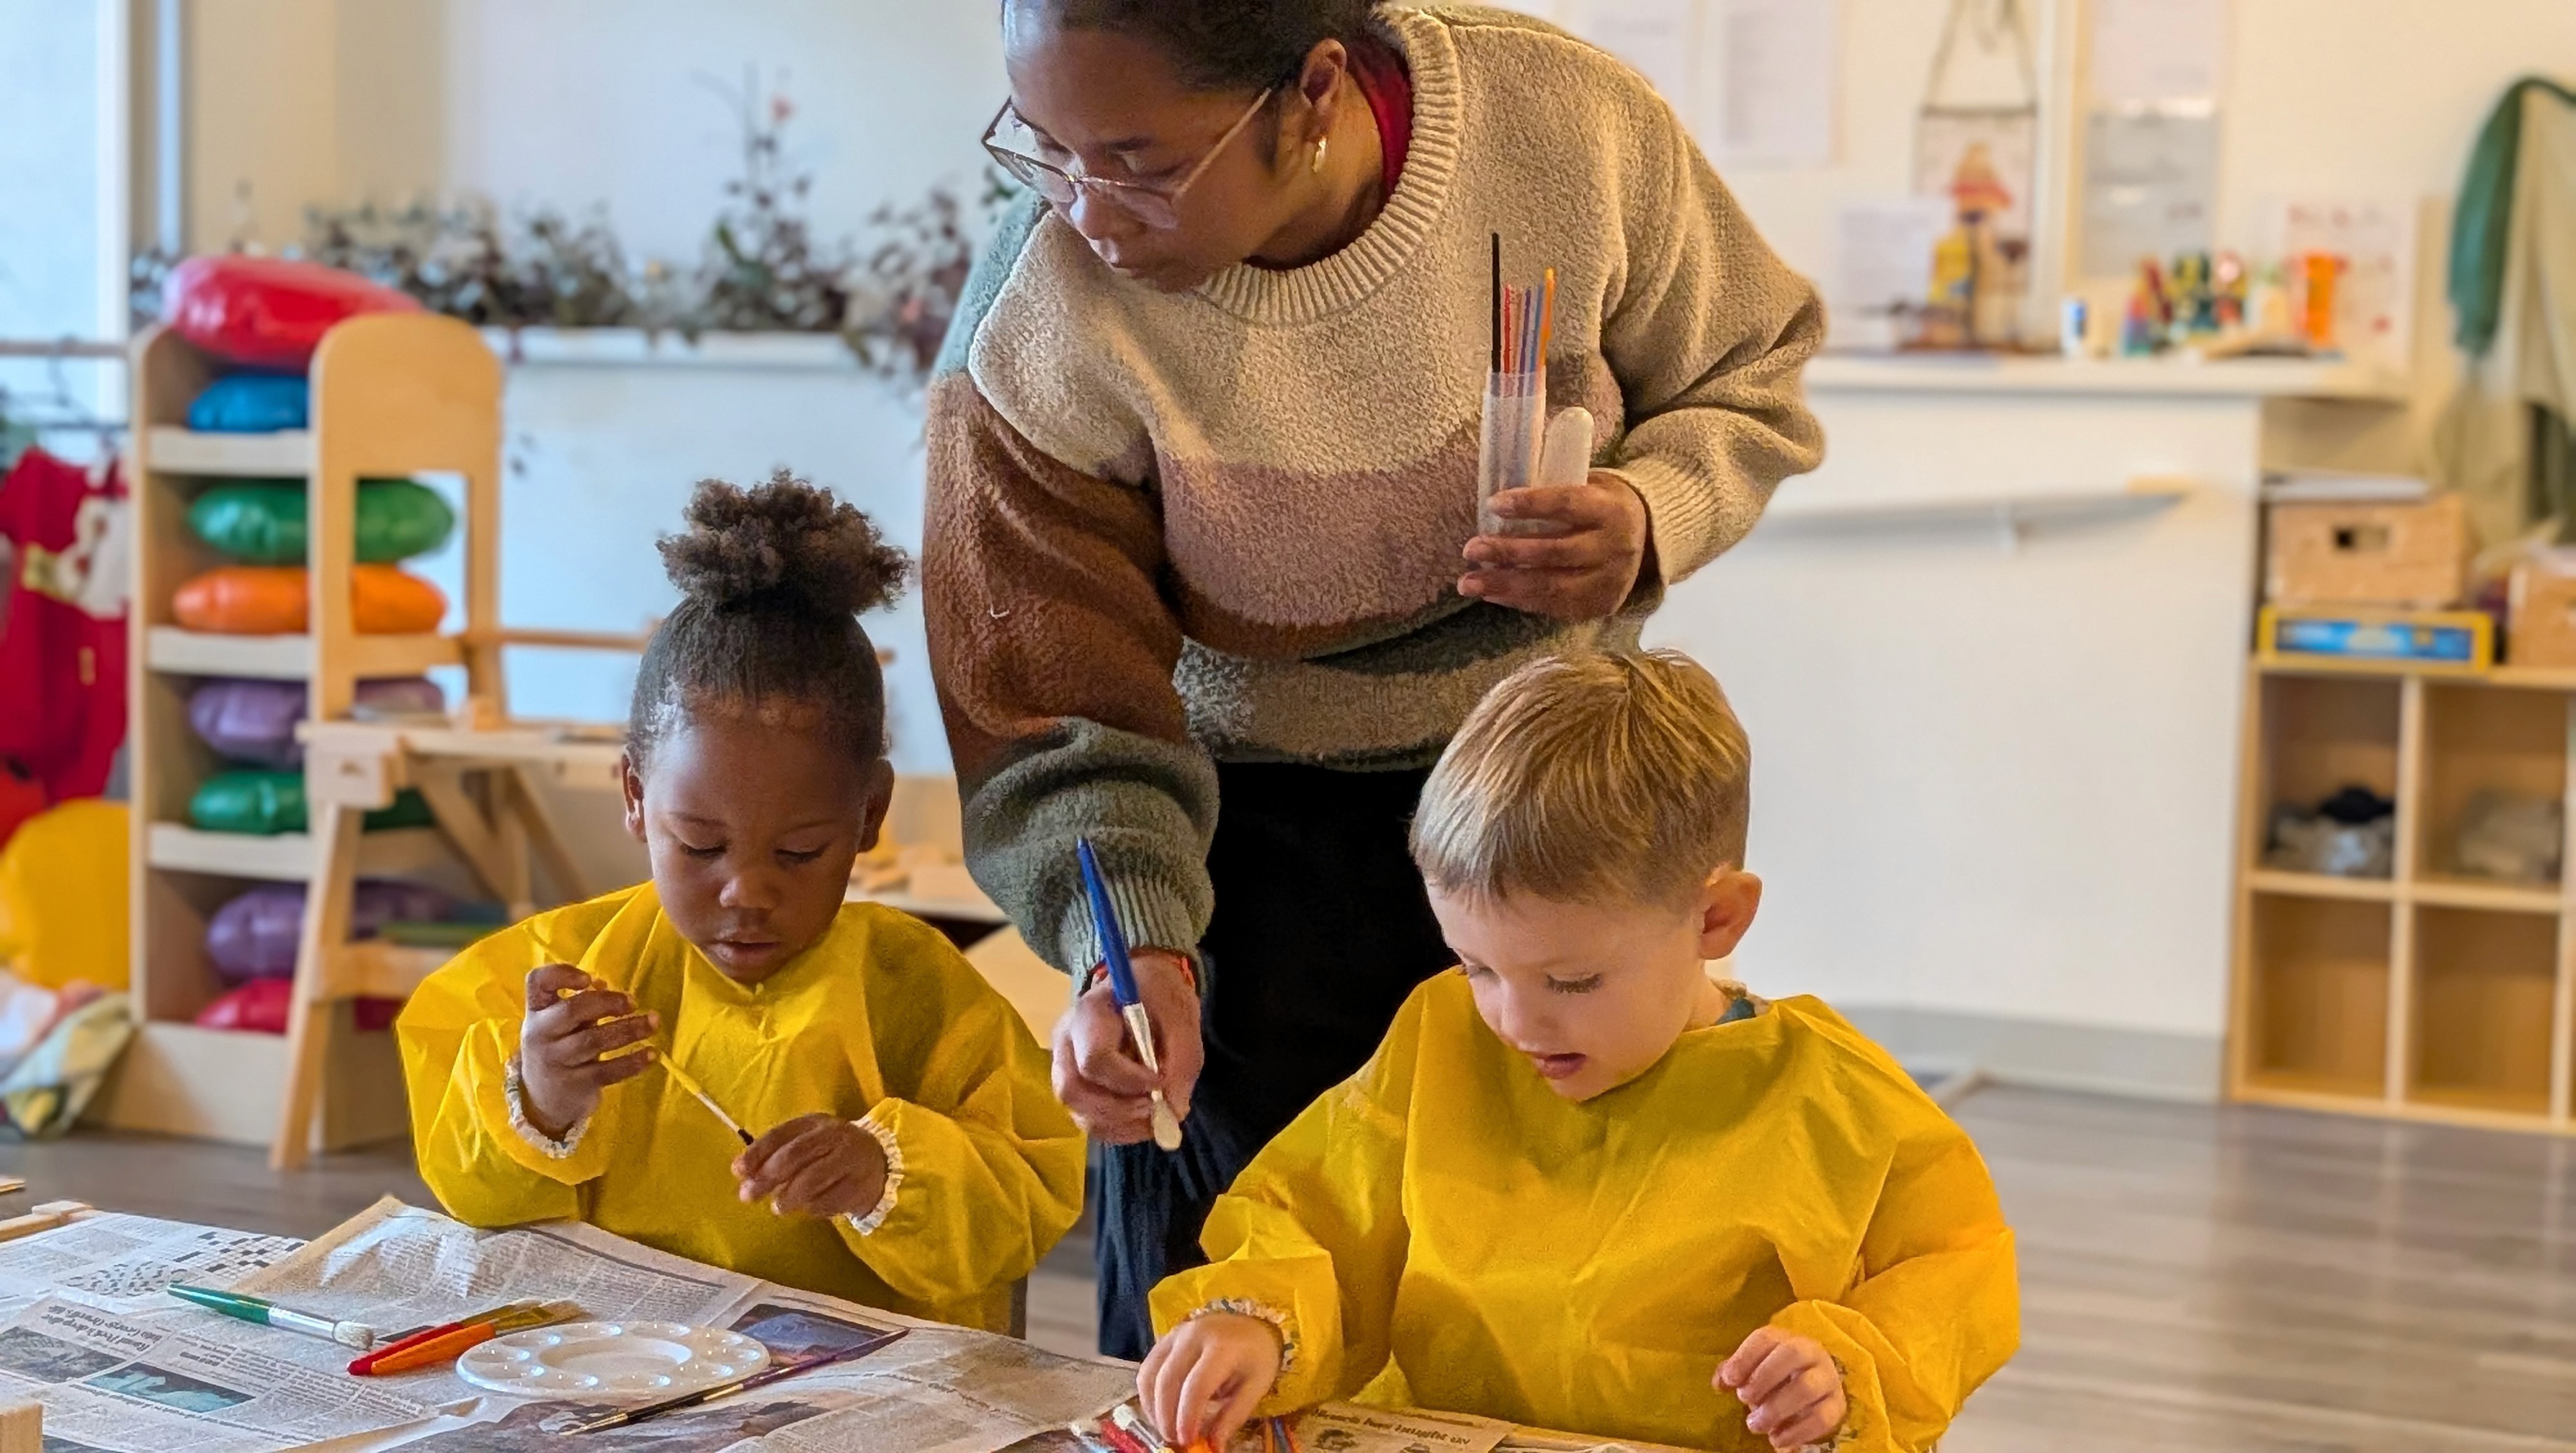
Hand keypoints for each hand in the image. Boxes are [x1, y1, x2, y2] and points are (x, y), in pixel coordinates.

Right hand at [519, 963, 657, 1139]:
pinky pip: (608, 1071)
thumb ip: (580, 1003)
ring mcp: (556, 1061)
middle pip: (571, 1011)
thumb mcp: (560, 1024)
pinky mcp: (575, 1085)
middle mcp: (540, 1035)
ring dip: (628, 1029)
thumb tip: (604, 983)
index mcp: (536, 1011)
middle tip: (632, 1002)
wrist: (542, 1101)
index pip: (538, 982)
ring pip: (594, 1041)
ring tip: (653, 1022)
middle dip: (606, 1002)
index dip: (562, 974)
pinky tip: (651, 1053)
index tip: (589, 978)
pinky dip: (632, 1061)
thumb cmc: (558, 1048)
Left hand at [734, 1113, 889, 1218]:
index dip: (757, 1153)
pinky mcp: (861, 1186)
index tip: (738, 1171)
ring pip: (812, 1179)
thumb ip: (775, 1153)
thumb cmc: (830, 1152)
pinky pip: (829, 1201)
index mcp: (816, 1123)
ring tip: (778, 1207)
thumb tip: (741, 1172)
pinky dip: (813, 1208)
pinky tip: (808, 1208)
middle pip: (795, 1155)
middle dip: (767, 1177)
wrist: (880, 1162)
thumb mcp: (806, 1142)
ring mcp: (851, 1160)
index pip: (781, 1134)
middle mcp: (835, 1137)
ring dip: (788, 1197)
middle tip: (748, 1196)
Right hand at [1052, 948, 1202, 1145]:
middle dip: (1118, 1110)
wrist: (1141, 986)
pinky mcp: (1074, 1084)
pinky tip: (1141, 1120)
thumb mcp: (1181, 1015)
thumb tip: (1174, 1109)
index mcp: (1090, 1013)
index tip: (1160, 1080)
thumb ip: (1182, 1059)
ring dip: (1119, 1124)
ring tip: (1154, 1116)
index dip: (1129, 1080)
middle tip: (1156, 1107)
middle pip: (1074, 1090)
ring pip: (1077, 1111)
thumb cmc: (1159, 996)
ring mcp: (1063, 1064)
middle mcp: (1066, 1040)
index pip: (1094, 1058)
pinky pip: (1085, 1119)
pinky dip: (1116, 1129)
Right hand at [1139, 1313, 1283, 1446]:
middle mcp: (1193, 1336)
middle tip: (1174, 1441)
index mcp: (1222, 1346)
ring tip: (1166, 1429)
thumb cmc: (1256, 1357)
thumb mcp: (1255, 1386)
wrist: (1251, 1324)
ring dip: (1152, 1408)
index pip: (1196, 1385)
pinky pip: (1147, 1368)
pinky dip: (1148, 1395)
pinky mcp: (1165, 1339)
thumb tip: (1213, 1447)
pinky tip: (1159, 1412)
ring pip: (1150, 1374)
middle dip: (1166, 1416)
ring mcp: (1175, 1335)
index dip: (1188, 1416)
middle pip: (1167, 1380)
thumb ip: (1233, 1416)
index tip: (1187, 1441)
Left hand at [1459, 472, 1650, 619]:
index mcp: (1611, 510)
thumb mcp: (1591, 486)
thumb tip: (1497, 502)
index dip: (1530, 505)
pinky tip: (1491, 596)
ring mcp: (1609, 581)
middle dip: (1508, 552)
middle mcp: (1615, 547)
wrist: (1649, 540)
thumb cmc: (1602, 506)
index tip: (1493, 504)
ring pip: (1552, 586)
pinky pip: (1554, 606)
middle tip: (1471, 549)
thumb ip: (1556, 491)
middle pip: (1555, 551)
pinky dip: (1519, 601)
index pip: (1567, 504)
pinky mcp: (1600, 605)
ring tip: (1468, 583)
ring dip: (1505, 585)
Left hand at [1716, 1328, 1845, 1450]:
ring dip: (1776, 1408)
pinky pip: (1822, 1418)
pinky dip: (1796, 1432)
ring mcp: (1828, 1378)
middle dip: (1763, 1378)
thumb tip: (1720, 1383)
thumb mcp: (1752, 1368)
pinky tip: (1776, 1440)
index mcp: (1784, 1338)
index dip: (1745, 1358)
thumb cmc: (1773, 1377)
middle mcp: (1811, 1352)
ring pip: (1806, 1387)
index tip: (1730, 1381)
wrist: (1813, 1392)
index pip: (1765, 1338)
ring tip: (1755, 1424)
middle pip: (1792, 1354)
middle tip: (1744, 1400)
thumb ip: (1733, 1372)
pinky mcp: (1838, 1405)